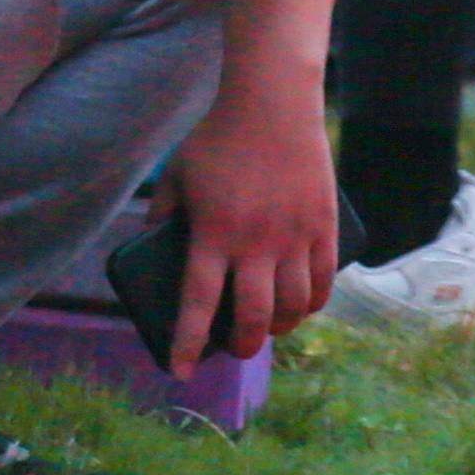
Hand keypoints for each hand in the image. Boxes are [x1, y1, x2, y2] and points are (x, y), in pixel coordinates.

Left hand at [166, 83, 344, 365]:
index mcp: (213, 234)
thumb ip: (161, 215)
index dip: (188, 343)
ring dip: (280, 326)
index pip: (198, 304)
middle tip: (236, 350)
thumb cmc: (217, 138)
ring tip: (271, 329)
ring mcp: (295, 234)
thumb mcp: (176, 178)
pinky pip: (324, 277)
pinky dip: (315, 301)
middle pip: (252, 314)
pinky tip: (305, 308)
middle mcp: (255, 242)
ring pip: (293, 303)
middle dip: (243, 344)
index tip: (181, 371)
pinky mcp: (324, 222)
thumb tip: (150, 245)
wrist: (272, 103)